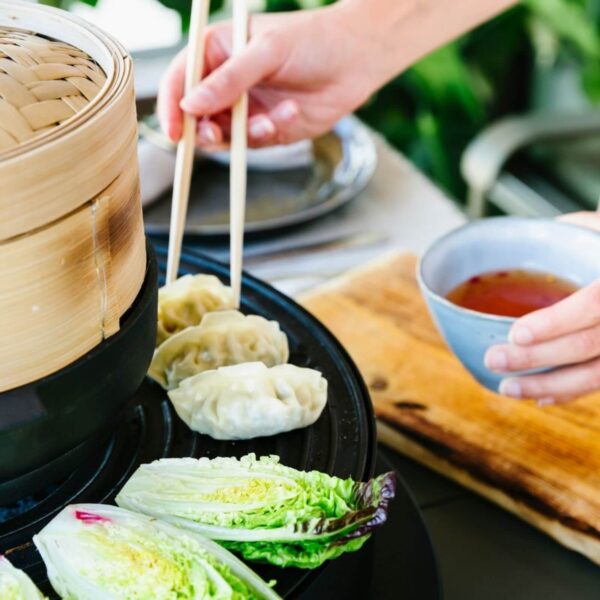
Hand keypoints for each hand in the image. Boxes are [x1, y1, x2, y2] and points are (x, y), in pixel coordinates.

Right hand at [157, 5, 378, 147]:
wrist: (358, 58)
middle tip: (215, 135)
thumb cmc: (311, 41)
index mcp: (217, 52)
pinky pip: (256, 141)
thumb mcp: (266, 53)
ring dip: (244, 134)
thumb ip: (228, 81)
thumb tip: (190, 106)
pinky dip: (271, 132)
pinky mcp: (269, 127)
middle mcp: (228, 83)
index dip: (172, 107)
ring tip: (268, 122)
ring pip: (225, 136)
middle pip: (197, 116)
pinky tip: (291, 113)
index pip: (180, 81)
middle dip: (205, 130)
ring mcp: (247, 107)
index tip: (174, 131)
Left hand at [484, 211, 599, 405]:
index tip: (516, 333)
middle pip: (590, 344)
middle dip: (538, 358)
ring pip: (597, 374)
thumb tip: (502, 247)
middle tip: (495, 360)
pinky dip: (569, 392)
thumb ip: (556, 237)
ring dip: (549, 386)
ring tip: (507, 388)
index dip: (557, 322)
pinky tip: (540, 397)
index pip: (595, 304)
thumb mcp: (587, 227)